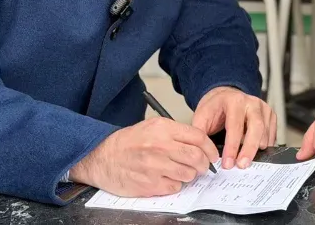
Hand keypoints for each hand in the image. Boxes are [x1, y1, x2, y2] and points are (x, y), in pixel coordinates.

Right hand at [69, 117, 218, 196]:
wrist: (103, 158)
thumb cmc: (128, 143)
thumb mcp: (152, 127)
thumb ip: (176, 133)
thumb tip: (200, 143)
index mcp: (163, 128)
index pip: (198, 137)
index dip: (210, 148)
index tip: (212, 154)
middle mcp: (160, 146)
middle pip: (197, 157)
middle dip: (204, 164)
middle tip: (203, 166)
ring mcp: (155, 166)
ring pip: (189, 174)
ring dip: (189, 175)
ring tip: (181, 171)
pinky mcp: (150, 184)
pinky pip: (175, 187)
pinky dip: (175, 184)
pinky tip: (166, 178)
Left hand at [192, 87, 276, 169]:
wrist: (225, 96)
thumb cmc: (214, 108)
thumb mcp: (201, 117)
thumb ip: (200, 134)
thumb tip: (203, 154)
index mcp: (233, 101)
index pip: (235, 126)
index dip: (232, 147)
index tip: (228, 163)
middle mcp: (251, 102)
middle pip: (256, 127)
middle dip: (249, 149)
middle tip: (242, 165)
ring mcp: (263, 108)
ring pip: (265, 133)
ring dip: (256, 149)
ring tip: (245, 160)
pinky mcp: (270, 115)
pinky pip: (272, 135)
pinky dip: (264, 146)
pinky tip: (254, 152)